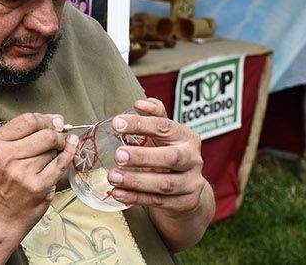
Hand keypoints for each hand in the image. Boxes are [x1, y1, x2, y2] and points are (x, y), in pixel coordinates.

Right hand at [0, 113, 76, 235]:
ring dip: (57, 150)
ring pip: (53, 150)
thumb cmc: (3, 184)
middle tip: (59, 137)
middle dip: (56, 133)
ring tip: (48, 158)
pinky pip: (60, 164)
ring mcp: (23, 172)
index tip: (54, 120)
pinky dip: (69, 154)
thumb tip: (53, 120)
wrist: (0, 214)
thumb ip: (22, 135)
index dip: (45, 119)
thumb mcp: (1, 153)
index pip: (27, 120)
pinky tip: (71, 147)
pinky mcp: (38, 185)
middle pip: (44, 134)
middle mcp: (7, 156)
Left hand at [106, 98, 207, 213]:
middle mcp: (193, 160)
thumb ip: (154, 115)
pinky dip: (136, 198)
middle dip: (143, 157)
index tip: (116, 123)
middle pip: (170, 158)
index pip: (164, 127)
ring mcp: (192, 183)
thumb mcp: (164, 133)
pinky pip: (159, 201)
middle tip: (117, 155)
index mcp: (187, 137)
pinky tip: (117, 193)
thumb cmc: (168, 151)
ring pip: (164, 184)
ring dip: (136, 181)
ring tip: (112, 176)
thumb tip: (141, 103)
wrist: (188, 186)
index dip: (140, 124)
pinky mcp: (186, 203)